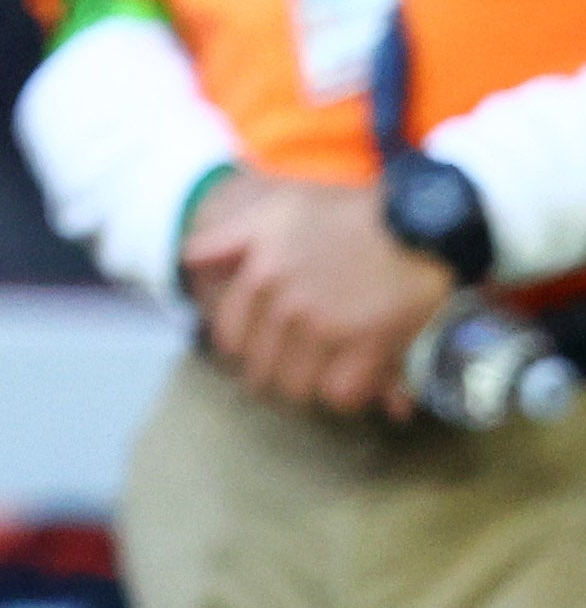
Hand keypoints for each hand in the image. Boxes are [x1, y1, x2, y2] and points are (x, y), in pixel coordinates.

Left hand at [183, 173, 450, 417]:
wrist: (421, 219)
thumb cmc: (349, 213)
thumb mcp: (278, 211)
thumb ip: (227, 239)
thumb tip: (186, 263)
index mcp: (260, 273)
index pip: (230, 337)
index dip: (245, 351)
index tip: (264, 353)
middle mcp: (286, 303)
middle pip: (262, 370)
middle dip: (276, 375)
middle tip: (299, 371)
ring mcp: (326, 326)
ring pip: (298, 388)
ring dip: (311, 390)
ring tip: (327, 378)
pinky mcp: (369, 344)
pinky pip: (342, 395)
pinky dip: (348, 396)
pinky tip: (359, 381)